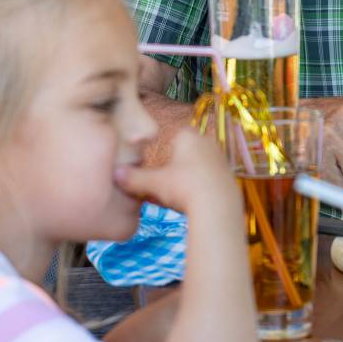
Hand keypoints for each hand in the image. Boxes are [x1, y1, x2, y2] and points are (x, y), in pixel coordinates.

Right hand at [115, 130, 237, 216]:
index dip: (163, 148)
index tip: (156, 163)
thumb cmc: (183, 186)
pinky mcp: (228, 178)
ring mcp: (220, 160)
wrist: (218, 206)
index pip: (174, 135)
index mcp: (189, 136)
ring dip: (184, 179)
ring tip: (172, 197)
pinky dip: (196, 189)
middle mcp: (207, 143)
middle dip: (173, 166)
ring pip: (196, 167)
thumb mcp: (154, 183)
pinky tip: (188, 204)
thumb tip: (114, 175)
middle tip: (162, 182)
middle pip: (185, 153)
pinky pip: (207, 180)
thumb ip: (134, 178)